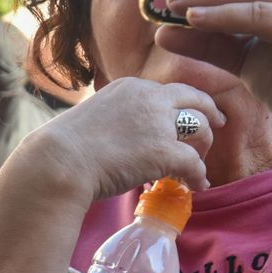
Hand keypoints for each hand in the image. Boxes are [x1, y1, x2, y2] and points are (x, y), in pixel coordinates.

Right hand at [15, 77, 221, 204]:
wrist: (57, 163)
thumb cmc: (60, 148)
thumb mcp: (90, 117)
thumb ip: (112, 119)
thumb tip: (115, 138)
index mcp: (130, 87)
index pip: (168, 91)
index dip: (182, 105)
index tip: (187, 115)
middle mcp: (150, 98)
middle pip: (195, 101)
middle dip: (209, 115)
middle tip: (214, 128)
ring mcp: (159, 124)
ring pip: (201, 130)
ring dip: (202, 148)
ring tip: (197, 165)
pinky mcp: (165, 151)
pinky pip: (195, 163)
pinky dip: (199, 176)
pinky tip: (197, 185)